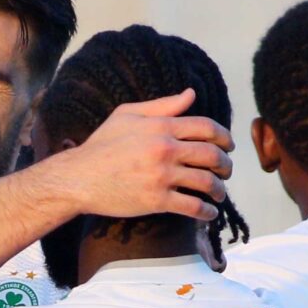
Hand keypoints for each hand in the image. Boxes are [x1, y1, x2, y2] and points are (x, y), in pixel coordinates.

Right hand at [56, 89, 233, 223]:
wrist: (78, 178)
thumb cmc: (101, 145)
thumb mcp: (127, 115)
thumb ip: (162, 105)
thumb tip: (191, 94)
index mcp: (162, 127)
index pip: (207, 128)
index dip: (224, 137)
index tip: (229, 146)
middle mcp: (166, 149)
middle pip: (212, 155)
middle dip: (226, 164)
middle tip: (226, 171)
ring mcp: (162, 176)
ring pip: (206, 182)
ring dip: (219, 190)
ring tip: (218, 194)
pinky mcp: (156, 200)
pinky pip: (192, 207)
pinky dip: (206, 212)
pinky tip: (209, 214)